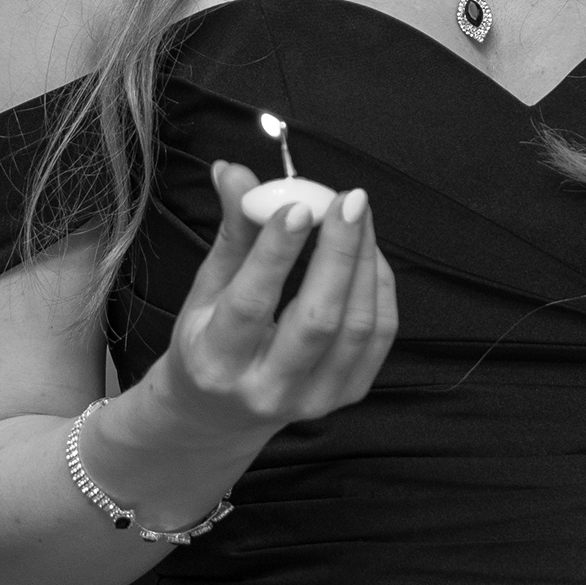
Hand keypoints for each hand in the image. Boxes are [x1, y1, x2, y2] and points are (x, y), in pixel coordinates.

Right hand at [124, 161, 397, 454]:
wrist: (220, 414)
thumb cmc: (209, 340)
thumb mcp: (206, 289)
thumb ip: (231, 231)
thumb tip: (233, 170)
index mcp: (217, 363)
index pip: (250, 305)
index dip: (276, 253)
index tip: (298, 204)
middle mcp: (267, 390)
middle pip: (317, 320)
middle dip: (339, 252)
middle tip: (349, 198)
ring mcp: (314, 399)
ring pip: (357, 326)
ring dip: (364, 261)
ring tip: (357, 213)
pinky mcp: (347, 395)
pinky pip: (379, 335)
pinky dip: (379, 285)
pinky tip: (366, 251)